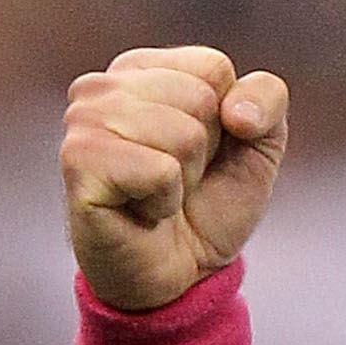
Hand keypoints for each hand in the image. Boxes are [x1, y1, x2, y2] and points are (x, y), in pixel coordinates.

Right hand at [61, 46, 288, 311]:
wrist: (179, 276)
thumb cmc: (208, 207)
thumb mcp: (258, 147)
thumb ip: (267, 102)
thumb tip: (235, 111)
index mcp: (139, 69)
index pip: (214, 67)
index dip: (228, 122)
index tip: (202, 154)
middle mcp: (101, 87)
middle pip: (200, 98)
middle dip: (205, 152)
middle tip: (176, 180)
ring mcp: (82, 121)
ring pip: (183, 133)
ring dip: (185, 179)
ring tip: (158, 195)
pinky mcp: (78, 163)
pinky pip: (160, 171)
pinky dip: (165, 202)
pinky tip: (142, 211)